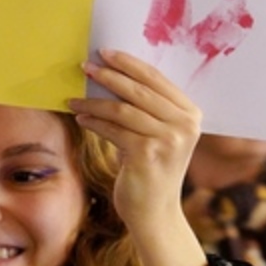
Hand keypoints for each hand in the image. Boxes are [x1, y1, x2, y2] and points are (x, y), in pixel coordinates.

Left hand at [71, 49, 206, 265]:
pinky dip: (94, 122)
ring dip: (94, 102)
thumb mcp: (157, 134)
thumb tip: (110, 74)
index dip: (129, 63)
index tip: (105, 53)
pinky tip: (81, 119)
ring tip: (75, 99)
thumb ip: (146, 107)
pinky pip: (113, 130)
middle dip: (108, 76)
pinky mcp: (148, 154)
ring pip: (122, 110)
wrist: (155, 212)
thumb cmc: (152, 169)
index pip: (156, 78)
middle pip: (139, 90)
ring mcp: (168, 140)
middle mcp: (184, 124)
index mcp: (190, 113)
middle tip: (85, 67)